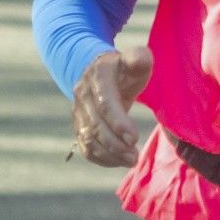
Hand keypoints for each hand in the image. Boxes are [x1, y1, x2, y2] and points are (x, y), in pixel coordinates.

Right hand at [71, 45, 151, 167]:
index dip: (118, 122)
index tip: (134, 138)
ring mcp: (78, 112)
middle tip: (135, 156)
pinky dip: (101, 159)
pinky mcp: (78, 126)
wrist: (98, 72)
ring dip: (109, 154)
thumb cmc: (123, 70)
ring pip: (88, 139)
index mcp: (98, 77)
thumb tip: (141, 60)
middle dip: (115, 144)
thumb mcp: (133, 60)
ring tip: (131, 160)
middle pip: (95, 125)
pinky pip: (85, 147)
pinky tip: (119, 161)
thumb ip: (139, 59)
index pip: (105, 103)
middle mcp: (82, 94)